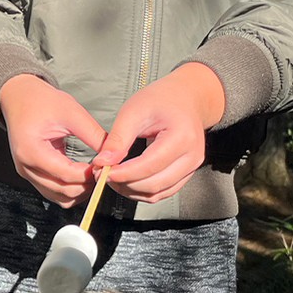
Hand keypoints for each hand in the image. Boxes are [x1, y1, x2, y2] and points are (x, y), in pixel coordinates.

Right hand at [0, 75, 106, 206]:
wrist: (18, 98)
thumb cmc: (41, 101)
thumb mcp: (72, 112)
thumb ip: (94, 136)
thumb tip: (113, 156)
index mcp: (32, 151)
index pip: (67, 175)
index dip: (90, 174)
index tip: (106, 166)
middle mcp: (26, 167)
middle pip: (63, 191)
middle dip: (87, 185)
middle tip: (103, 170)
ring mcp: (26, 173)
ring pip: (59, 198)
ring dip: (79, 191)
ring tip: (93, 174)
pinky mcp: (31, 174)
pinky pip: (53, 192)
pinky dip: (70, 189)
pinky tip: (81, 175)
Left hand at [96, 63, 225, 203]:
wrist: (186, 99)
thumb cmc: (161, 100)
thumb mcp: (134, 111)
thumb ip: (118, 138)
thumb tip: (103, 162)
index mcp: (182, 137)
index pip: (149, 165)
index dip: (123, 173)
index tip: (101, 171)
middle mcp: (192, 157)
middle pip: (154, 184)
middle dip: (124, 184)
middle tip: (101, 174)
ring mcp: (191, 168)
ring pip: (157, 193)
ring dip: (130, 190)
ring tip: (111, 177)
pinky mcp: (186, 174)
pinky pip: (162, 192)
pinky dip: (141, 191)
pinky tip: (125, 180)